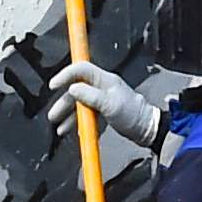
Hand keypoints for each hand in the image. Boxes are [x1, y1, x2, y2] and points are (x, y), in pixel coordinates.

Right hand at [49, 61, 177, 166]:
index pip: (81, 70)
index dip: (65, 75)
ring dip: (69, 115)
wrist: (148, 130)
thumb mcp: (110, 105)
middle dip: (64, 102)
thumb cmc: (133, 115)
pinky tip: (72, 131)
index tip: (53, 85)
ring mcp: (103, 99)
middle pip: (77, 90)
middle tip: (53, 116)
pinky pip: (88, 114)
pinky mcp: (105, 111)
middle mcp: (102, 87)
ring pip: (80, 104)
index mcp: (105, 80)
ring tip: (60, 129)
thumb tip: (72, 89)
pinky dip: (79, 122)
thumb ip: (90, 96)